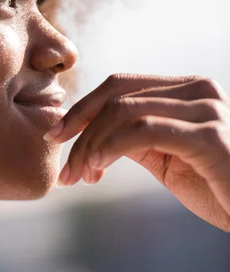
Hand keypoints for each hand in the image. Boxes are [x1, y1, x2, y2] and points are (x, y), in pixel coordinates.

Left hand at [45, 74, 229, 231]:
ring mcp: (206, 107)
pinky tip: (98, 169)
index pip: (121, 85)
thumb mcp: (167, 158)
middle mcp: (198, 89)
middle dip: (80, 126)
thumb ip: (135, 139)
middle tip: (64, 165)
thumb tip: (92, 133)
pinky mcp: (209, 134)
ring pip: (124, 110)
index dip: (83, 107)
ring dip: (91, 143)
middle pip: (117, 93)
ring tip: (80, 175)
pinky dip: (111, 147)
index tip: (58, 135)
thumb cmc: (216, 186)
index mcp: (186, 90)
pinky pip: (144, 130)